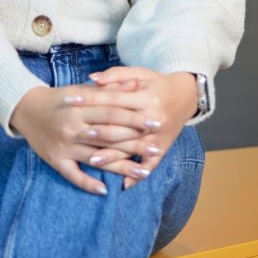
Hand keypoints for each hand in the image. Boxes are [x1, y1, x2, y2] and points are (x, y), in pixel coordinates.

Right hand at [8, 78, 163, 195]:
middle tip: (156, 149)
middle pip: (109, 136)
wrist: (25, 108)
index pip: (113, 112)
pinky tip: (105, 190)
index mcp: (80, 106)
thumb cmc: (60, 98)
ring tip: (143, 171)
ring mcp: (64, 145)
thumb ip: (109, 89)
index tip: (155, 123)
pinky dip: (87, 183)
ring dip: (121, 167)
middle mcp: (73, 126)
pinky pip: (73, 174)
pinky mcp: (55, 160)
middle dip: (134, 143)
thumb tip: (136, 84)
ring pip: (97, 158)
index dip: (135, 118)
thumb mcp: (82, 89)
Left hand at [74, 66, 197, 190]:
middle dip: (99, 131)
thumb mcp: (139, 73)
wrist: (186, 95)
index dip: (91, 99)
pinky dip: (138, 175)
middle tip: (79, 134)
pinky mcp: (163, 147)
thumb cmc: (157, 82)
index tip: (71, 100)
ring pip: (132, 148)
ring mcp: (159, 136)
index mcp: (146, 98)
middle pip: (121, 126)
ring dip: (113, 156)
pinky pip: (150, 164)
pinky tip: (124, 185)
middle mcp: (153, 118)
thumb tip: (92, 79)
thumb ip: (115, 75)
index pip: (113, 99)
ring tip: (92, 160)